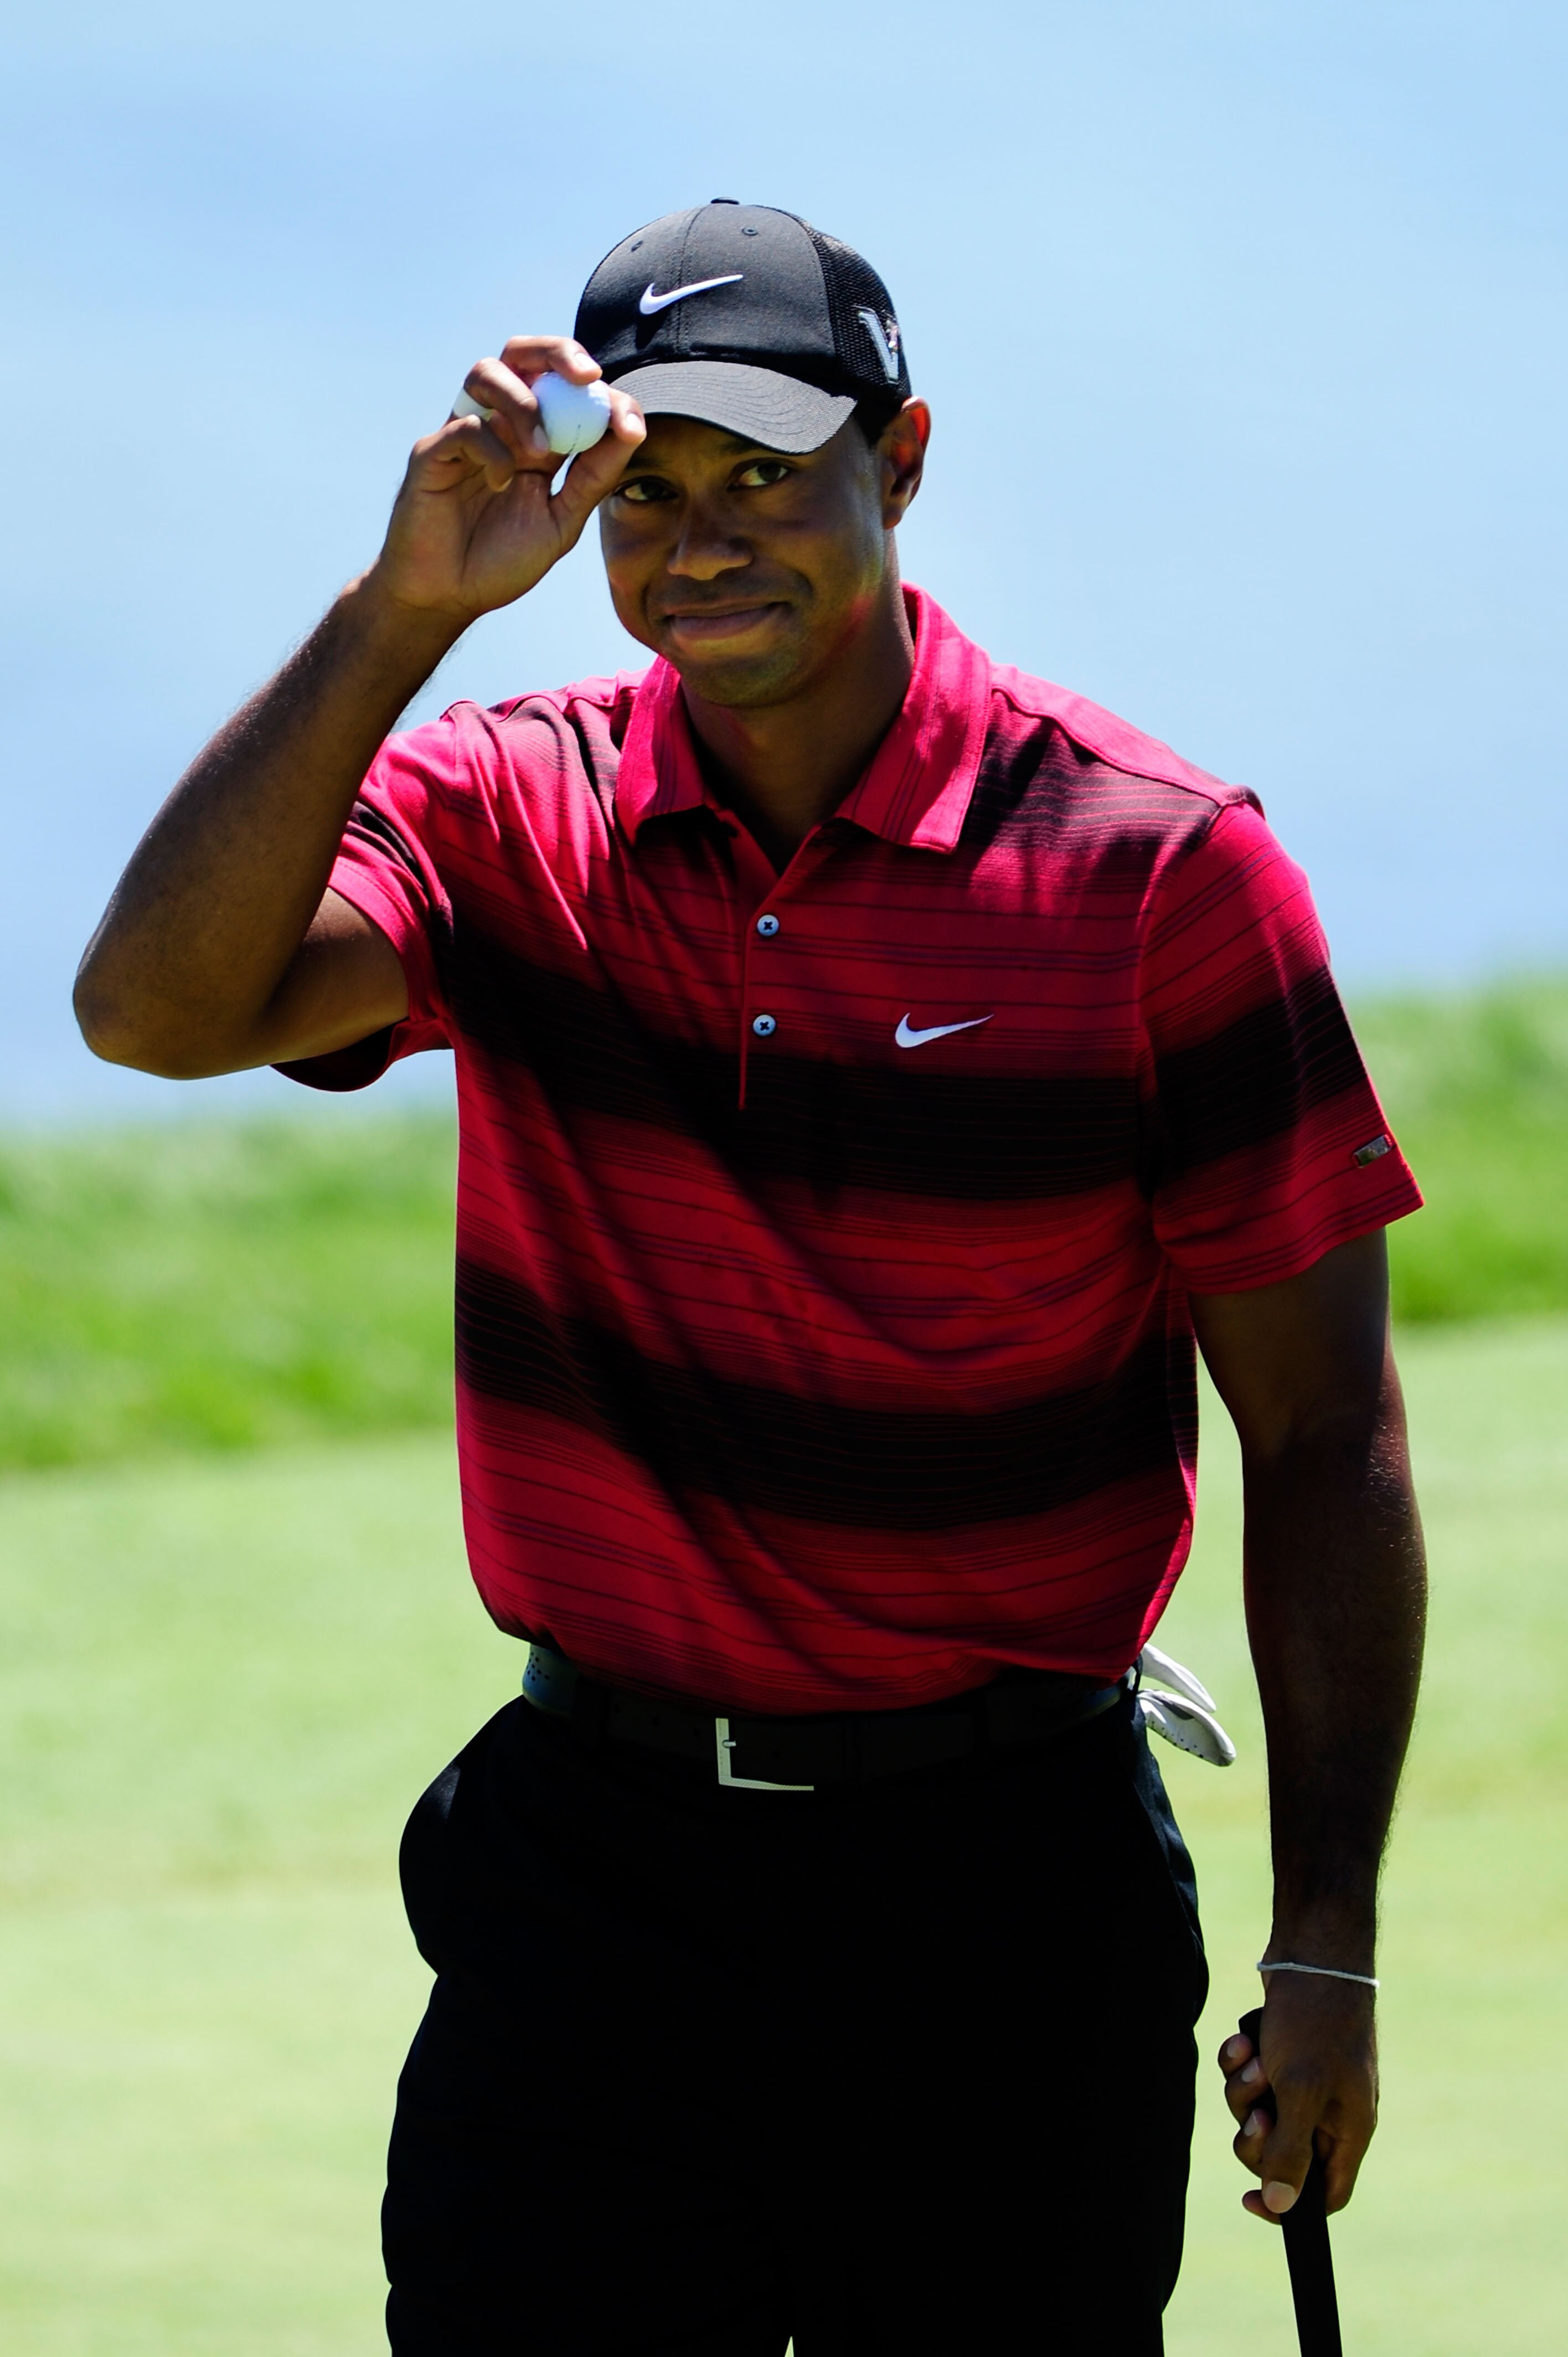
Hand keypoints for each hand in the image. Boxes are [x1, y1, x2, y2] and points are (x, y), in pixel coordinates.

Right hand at [364, 335, 644, 626]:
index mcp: (535, 438)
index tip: (630, 424)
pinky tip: (502, 485)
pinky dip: (493, 450)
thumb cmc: (499, 561)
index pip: (568, 391)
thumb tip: (629, 430)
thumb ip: (592, 480)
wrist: (446, 597)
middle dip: (558, 353)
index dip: (604, 396)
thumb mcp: (561, 522)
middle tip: (587, 376)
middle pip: (523, 354)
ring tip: (541, 453)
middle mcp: (499, 426)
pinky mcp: (432, 452)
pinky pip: (466, 427)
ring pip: (488, 372)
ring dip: (524, 403)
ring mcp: (464, 433)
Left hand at [1217, 1969, 1377, 2220]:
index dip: (1290, 2205)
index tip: (1248, 2200)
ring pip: (1258, 2110)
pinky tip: (1246, 2035)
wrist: (1313, 1949)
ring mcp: (1308, 2078)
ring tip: (1253, 2055)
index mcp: (1350, 2129)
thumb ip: (1290, 2150)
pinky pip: (1251, 2074)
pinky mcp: (1285, 2051)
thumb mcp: (1300, 2090)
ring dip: (1244, 2087)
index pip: (1326, 2194)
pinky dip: (1241, 2058)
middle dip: (1256, 2131)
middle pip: (1280, 2153)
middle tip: (1256, 2106)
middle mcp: (1332, 2108)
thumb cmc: (1316, 2020)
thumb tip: (1281, 2205)